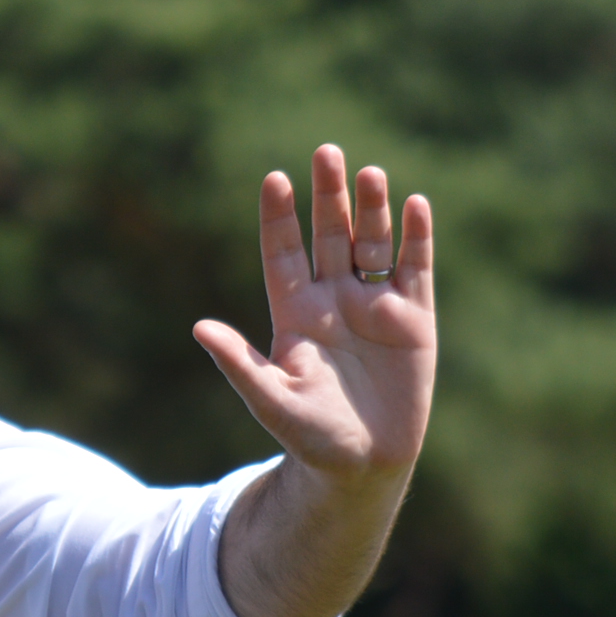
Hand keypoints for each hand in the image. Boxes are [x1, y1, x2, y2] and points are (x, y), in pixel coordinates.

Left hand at [193, 144, 434, 483]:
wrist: (363, 464)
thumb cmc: (310, 437)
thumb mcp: (271, 401)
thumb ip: (239, 364)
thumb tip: (199, 328)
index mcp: (295, 313)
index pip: (284, 253)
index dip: (280, 218)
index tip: (275, 180)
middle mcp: (333, 299)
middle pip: (329, 235)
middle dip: (328, 196)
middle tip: (326, 152)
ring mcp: (375, 304)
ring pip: (371, 243)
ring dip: (370, 208)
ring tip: (369, 173)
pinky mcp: (414, 318)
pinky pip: (415, 268)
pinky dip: (416, 237)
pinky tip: (415, 204)